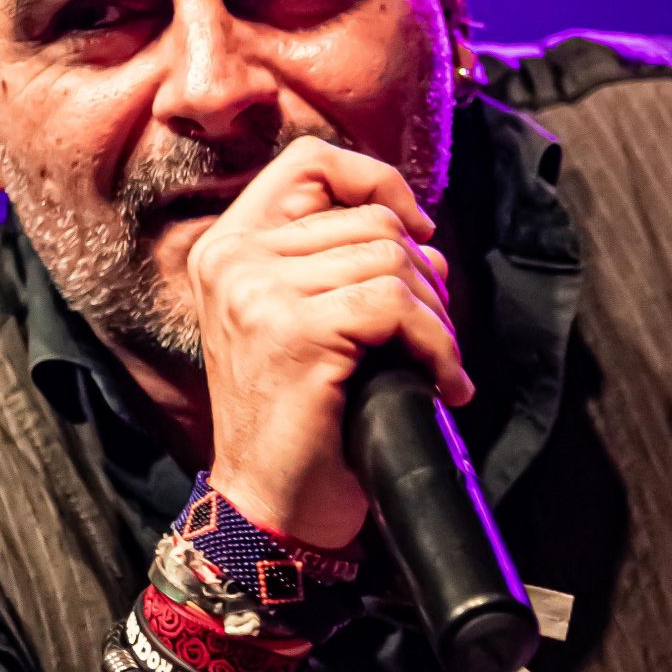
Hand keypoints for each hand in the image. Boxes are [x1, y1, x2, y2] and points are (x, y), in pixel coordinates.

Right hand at [186, 136, 472, 551]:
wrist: (268, 508)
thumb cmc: (296, 423)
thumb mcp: (295, 322)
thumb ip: (332, 264)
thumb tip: (421, 235)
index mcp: (228, 249)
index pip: (309, 163)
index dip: (375, 181)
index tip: (415, 230)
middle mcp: (233, 260)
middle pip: (369, 219)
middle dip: (423, 273)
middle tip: (432, 334)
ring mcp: (259, 293)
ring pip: (391, 260)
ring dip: (435, 315)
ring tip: (436, 362)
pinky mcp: (296, 332)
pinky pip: (396, 307)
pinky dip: (437, 344)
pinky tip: (443, 381)